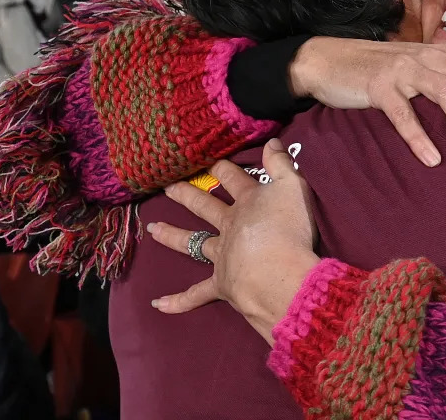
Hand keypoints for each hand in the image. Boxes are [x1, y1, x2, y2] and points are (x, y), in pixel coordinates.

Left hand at [149, 141, 319, 343]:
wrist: (278, 273)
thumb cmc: (289, 228)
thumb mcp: (293, 187)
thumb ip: (281, 164)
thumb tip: (270, 141)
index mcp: (247, 202)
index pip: (231, 178)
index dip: (221, 167)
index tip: (208, 159)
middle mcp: (229, 226)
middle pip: (204, 206)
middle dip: (187, 194)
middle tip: (167, 187)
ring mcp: (222, 256)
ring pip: (193, 243)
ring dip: (173, 236)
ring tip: (153, 230)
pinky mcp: (221, 284)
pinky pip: (196, 295)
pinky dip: (179, 301)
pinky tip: (159, 304)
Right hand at [289, 37, 445, 165]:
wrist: (328, 60)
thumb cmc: (385, 70)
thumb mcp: (424, 67)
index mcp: (445, 53)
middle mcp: (430, 57)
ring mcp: (404, 71)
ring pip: (445, 91)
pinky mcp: (378, 88)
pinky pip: (401, 113)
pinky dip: (418, 136)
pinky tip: (432, 159)